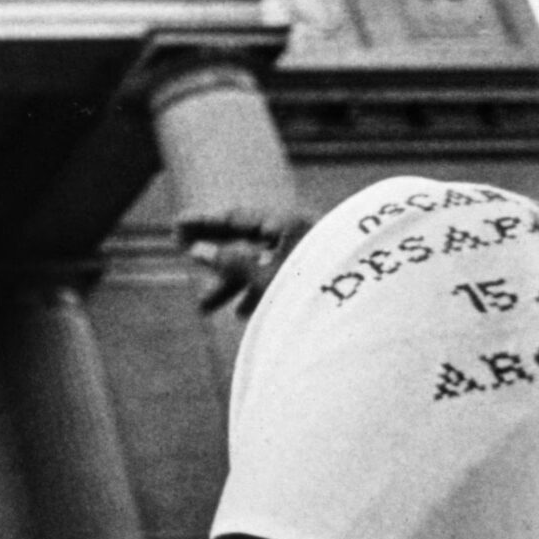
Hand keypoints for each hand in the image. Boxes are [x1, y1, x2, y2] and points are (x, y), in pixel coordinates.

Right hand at [179, 209, 306, 316]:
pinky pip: (276, 279)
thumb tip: (197, 251)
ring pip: (260, 265)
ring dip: (231, 284)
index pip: (235, 219)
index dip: (203, 224)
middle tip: (184, 257)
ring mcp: (305, 257)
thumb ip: (229, 262)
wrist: (363, 319)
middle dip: (214, 257)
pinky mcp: (311, 279)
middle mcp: (296, 235)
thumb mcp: (263, 276)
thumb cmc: (309, 290)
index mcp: (286, 224)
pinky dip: (256, 292)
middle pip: (246, 242)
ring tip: (203, 308)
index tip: (176, 226)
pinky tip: (241, 313)